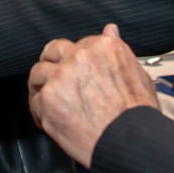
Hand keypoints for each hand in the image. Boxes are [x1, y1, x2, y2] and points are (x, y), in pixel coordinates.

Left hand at [28, 24, 158, 167]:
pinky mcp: (48, 99)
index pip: (76, 45)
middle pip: (51, 51)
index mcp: (102, 47)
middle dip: (51, 64)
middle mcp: (80, 57)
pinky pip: (35, 101)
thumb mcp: (138, 74)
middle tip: (54, 82)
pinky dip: (40, 113)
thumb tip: (110, 30)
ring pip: (38, 74)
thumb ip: (119, 49)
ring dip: (42, 88)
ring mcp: (61, 76)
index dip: (73, 60)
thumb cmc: (138, 115)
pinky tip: (51, 121)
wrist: (131, 143)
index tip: (75, 73)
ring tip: (51, 104)